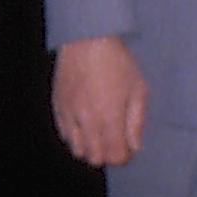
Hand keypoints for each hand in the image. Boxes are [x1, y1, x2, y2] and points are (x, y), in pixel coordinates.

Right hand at [52, 37, 147, 168]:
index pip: (115, 157)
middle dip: (106, 154)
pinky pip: (63, 133)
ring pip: (76, 150)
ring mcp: (69, 114)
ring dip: (89, 147)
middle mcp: (87, 120)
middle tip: (114, 140)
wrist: (87, 38)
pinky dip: (74, 135)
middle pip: (94, 158)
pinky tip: (83, 123)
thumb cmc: (117, 61)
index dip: (124, 156)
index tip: (128, 147)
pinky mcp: (58, 105)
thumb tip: (134, 147)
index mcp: (110, 117)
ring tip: (98, 133)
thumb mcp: (138, 89)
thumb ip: (136, 122)